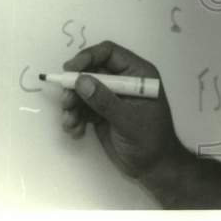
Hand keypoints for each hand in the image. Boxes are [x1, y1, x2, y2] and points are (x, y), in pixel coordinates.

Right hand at [61, 40, 186, 180]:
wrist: (153, 168)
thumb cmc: (149, 140)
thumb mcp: (128, 120)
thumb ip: (105, 100)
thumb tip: (81, 81)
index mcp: (137, 74)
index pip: (109, 53)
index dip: (88, 57)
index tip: (69, 70)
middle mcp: (123, 81)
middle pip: (91, 71)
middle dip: (75, 86)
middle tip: (66, 102)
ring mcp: (111, 97)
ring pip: (83, 90)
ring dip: (72, 105)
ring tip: (70, 123)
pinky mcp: (102, 112)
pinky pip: (82, 107)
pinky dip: (75, 117)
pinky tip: (75, 131)